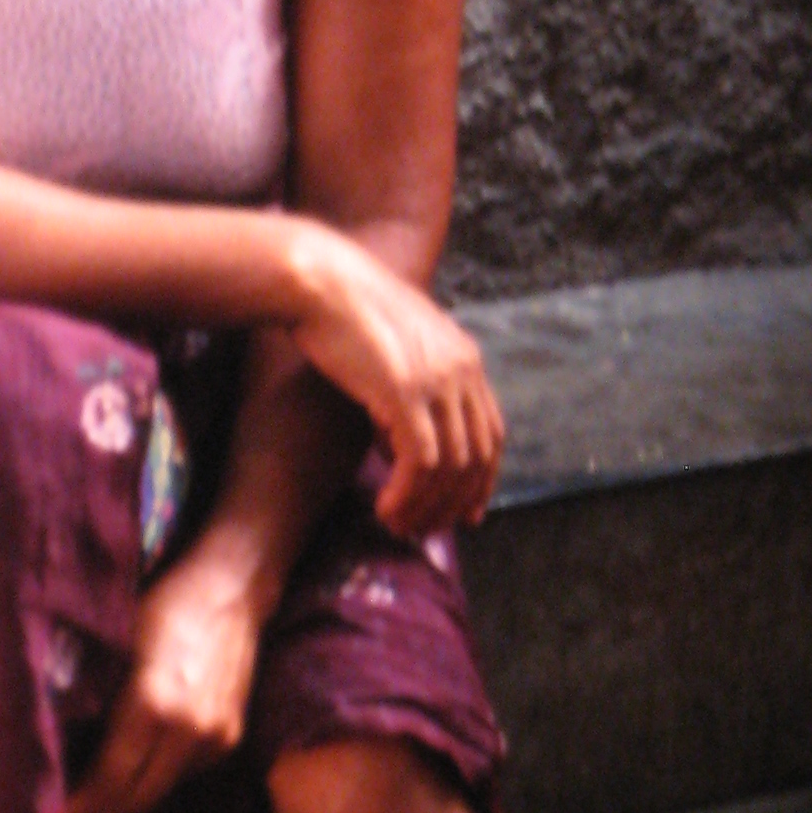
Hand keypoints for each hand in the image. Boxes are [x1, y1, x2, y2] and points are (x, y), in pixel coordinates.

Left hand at [42, 558, 262, 812]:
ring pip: (161, 789)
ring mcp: (216, 737)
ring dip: (126, 797)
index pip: (109, 779)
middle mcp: (189, 730)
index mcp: (152, 704)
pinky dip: (154, 776)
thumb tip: (51, 740)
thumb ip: (90, 695)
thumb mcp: (113, 645)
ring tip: (91, 793)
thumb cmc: (161, 605)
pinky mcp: (230, 738)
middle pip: (136, 798)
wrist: (232, 588)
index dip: (76, 809)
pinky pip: (183, 773)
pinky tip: (133, 764)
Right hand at [286, 228, 503, 537]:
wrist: (320, 281)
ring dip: (426, 506)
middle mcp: (462, 369)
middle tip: (424, 530)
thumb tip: (405, 451)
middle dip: (453, 502)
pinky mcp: (407, 392)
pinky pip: (422, 462)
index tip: (464, 513)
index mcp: (465, 358)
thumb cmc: (342, 316)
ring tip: (398, 524)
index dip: (481, 480)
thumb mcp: (394, 354)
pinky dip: (407, 495)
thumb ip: (412, 394)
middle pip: (477, 457)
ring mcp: (437, 380)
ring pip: (452, 466)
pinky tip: (385, 508)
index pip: (491, 434)